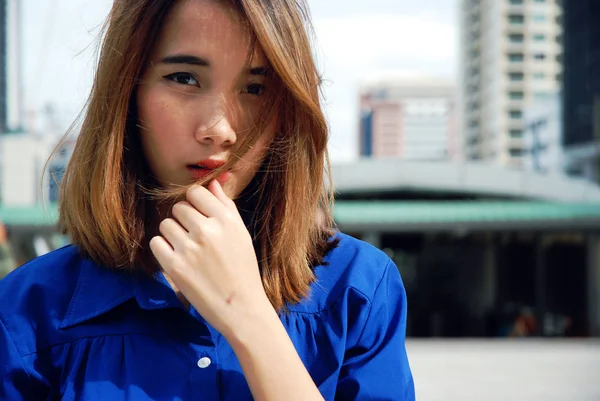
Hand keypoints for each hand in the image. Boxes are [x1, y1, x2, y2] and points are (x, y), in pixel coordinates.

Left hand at [149, 180, 271, 337]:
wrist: (241, 308)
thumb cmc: (242, 269)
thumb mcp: (241, 234)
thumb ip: (226, 206)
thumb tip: (213, 182)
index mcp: (226, 220)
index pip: (196, 192)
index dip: (195, 203)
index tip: (199, 217)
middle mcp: (207, 231)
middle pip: (178, 207)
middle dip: (184, 220)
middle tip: (195, 238)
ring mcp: (189, 249)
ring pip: (166, 224)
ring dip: (173, 235)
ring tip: (188, 250)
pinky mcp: (175, 266)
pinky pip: (156, 243)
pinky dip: (163, 250)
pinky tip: (178, 259)